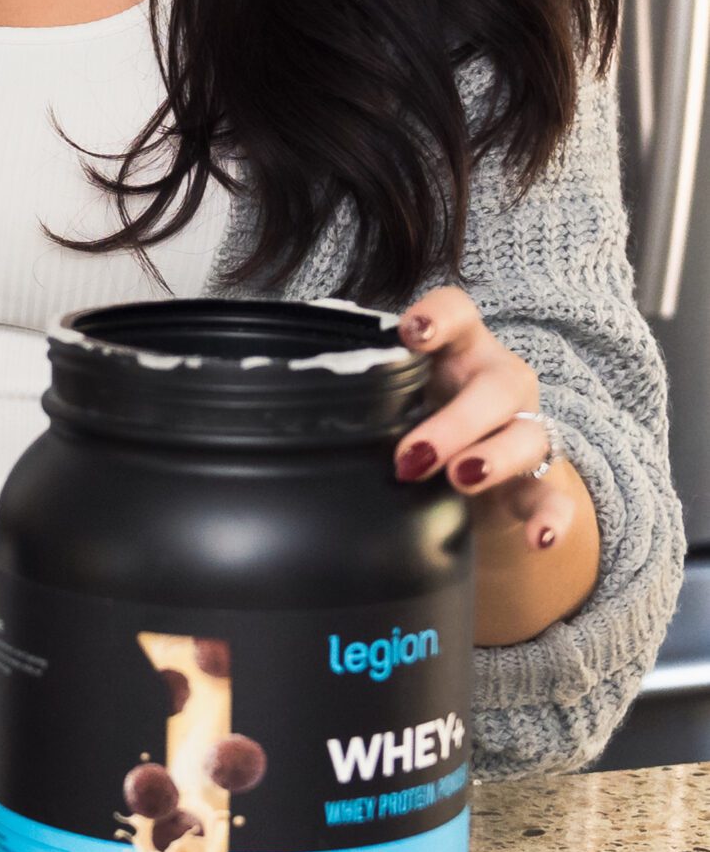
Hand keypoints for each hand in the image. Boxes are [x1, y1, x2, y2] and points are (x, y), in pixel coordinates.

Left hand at [390, 286, 571, 547]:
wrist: (469, 476)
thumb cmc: (418, 419)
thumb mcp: (394, 398)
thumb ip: (364, 390)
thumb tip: (295, 401)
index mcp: (461, 350)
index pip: (458, 314)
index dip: (439, 318)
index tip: (411, 334)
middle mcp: (499, 384)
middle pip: (494, 387)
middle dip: (455, 421)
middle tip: (412, 456)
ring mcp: (525, 431)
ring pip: (528, 436)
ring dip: (495, 458)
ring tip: (461, 479)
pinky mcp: (538, 483)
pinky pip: (555, 497)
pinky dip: (553, 518)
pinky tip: (539, 536)